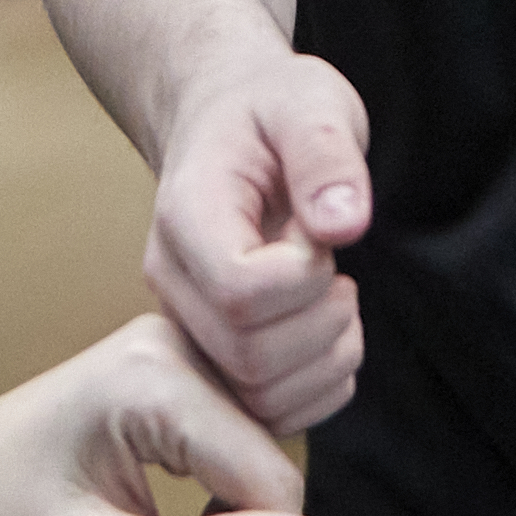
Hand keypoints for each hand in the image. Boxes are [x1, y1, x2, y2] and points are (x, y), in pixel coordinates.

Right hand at [146, 49, 370, 433]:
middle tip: (342, 276)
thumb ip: (326, 154)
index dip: (304, 279)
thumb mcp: (309, 103)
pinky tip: (332, 337)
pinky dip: (317, 392)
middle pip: (246, 356)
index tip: (324, 236)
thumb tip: (343, 224)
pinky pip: (265, 412)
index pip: (240, 291)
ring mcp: (187, 323)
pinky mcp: (213, 353)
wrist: (232, 121)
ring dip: (324, 362)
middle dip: (320, 325)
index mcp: (186, 216)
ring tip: (340, 301)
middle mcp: (171, 280)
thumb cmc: (272, 109)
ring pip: (254, 397)